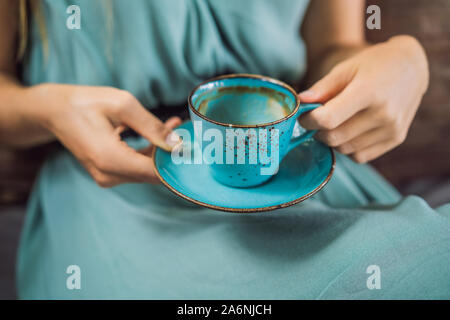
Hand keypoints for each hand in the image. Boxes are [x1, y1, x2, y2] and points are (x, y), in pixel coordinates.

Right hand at [32, 84, 181, 186]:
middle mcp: (108, 174)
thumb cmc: (86, 103)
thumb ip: (152, 126)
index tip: (193, 145)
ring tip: (173, 126)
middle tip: (184, 129)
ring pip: (145, 171)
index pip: (155, 173)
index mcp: (110, 159)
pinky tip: (159, 134)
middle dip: (171, 153)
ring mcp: (106, 177)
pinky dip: (149, 153)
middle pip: (152, 174)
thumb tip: (178, 143)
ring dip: (161, 151)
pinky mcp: (107, 173)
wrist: (54, 111)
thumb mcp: (123, 105)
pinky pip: (135, 167)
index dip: (177, 161)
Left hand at [299, 35, 428, 162]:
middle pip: (334, 137)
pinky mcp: (396, 139)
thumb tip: (299, 103)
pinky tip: (350, 131)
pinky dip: (348, 148)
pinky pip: (360, 156)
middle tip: (317, 120)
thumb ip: (321, 88)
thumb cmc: (373, 65)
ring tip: (335, 123)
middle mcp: (384, 114)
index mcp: (368, 92)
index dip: (309, 121)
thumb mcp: (345, 69)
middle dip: (318, 131)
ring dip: (332, 140)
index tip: (304, 116)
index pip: (328, 119)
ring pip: (345, 150)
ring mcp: (392, 129)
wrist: (410, 67)